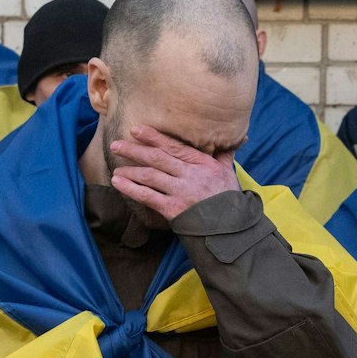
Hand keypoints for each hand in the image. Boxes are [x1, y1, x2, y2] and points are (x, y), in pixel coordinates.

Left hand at [108, 125, 238, 221]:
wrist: (231, 228)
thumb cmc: (228, 199)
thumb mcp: (229, 172)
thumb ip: (225, 154)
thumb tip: (240, 137)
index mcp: (202, 163)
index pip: (173, 146)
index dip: (153, 137)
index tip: (136, 130)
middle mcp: (190, 175)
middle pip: (157, 158)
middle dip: (134, 151)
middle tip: (116, 145)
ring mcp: (180, 192)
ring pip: (150, 176)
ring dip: (130, 171)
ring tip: (116, 168)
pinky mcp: (173, 210)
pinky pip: (148, 196)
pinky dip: (131, 189)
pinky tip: (118, 183)